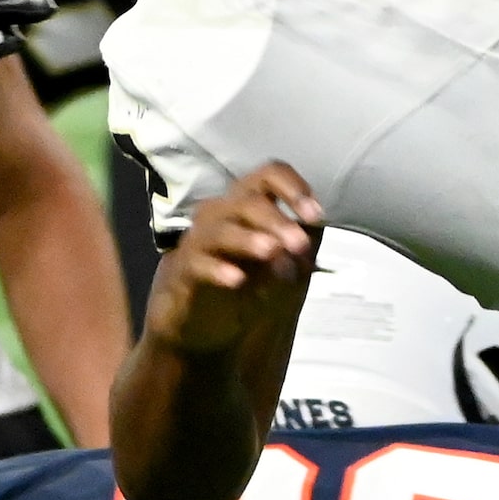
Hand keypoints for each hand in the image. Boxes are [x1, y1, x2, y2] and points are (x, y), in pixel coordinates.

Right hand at [144, 164, 323, 359]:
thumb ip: (301, 245)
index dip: (294, 189)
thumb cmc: (252, 284)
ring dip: (248, 239)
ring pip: (220, 229)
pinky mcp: (182, 272)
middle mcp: (222, 214)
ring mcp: (199, 241)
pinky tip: (238, 280)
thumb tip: (312, 230)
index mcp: (250, 204)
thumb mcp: (288, 265)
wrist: (207, 323)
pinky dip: (218, 269)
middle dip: (277, 221)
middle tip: (299, 245)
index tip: (316, 216)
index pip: (269, 175)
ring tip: (271, 251)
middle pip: (247, 201)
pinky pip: (196, 263)